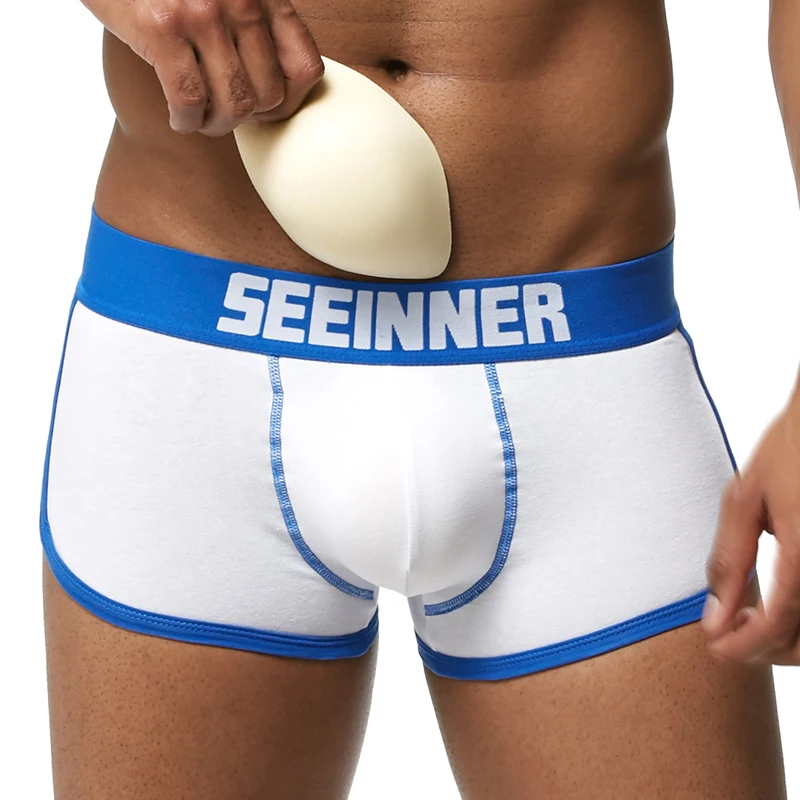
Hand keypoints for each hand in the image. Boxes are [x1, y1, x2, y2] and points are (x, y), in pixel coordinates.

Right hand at [82, 0, 323, 135]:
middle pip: (268, 95)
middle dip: (246, 118)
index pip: (304, 68)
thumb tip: (277, 92)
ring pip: (234, 104)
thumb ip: (256, 24)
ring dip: (216, 125)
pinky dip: (187, 121)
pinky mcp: (162, 29)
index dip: (287, 102)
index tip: (262, 107)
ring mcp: (203, 14)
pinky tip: (180, 118)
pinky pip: (190, 101)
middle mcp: (242, 0)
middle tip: (224, 115)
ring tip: (202, 120)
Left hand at [702, 402, 799, 664]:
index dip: (743, 646)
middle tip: (728, 634)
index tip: (715, 649)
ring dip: (787, 642)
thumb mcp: (746, 500)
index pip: (778, 625)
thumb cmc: (789, 452)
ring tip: (750, 617)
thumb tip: (714, 618)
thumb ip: (729, 561)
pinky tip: (780, 603)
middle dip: (765, 652)